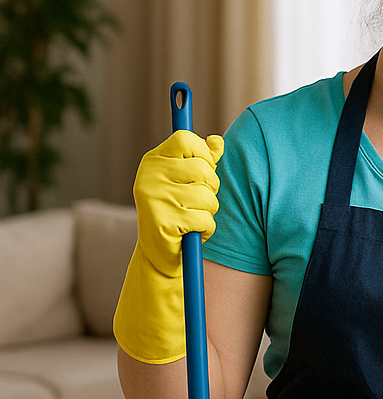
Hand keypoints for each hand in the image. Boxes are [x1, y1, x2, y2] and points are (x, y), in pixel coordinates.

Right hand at [113, 131, 223, 363]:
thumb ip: (204, 161)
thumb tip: (219, 141)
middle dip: (212, 190)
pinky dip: (206, 229)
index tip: (205, 168)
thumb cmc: (179, 215)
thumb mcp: (189, 184)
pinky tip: (193, 234)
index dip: (204, 154)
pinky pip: (203, 220)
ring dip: (210, 213)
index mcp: (153, 161)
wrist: (161, 258)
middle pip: (203, 169)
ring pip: (207, 197)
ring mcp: (152, 200)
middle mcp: (147, 177)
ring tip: (194, 220)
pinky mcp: (161, 223)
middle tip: (199, 203)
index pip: (186, 140)